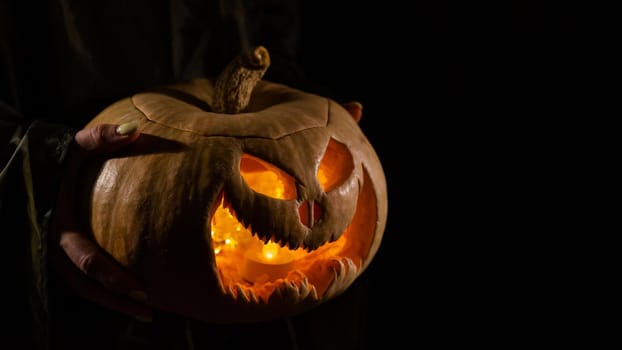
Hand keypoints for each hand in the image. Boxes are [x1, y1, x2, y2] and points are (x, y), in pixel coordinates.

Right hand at [49, 122, 151, 320]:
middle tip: (150, 310)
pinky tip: (126, 292)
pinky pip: (80, 277)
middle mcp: (53, 245)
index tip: (142, 290)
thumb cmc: (53, 155)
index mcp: (57, 225)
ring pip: (81, 287)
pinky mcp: (60, 252)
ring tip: (145, 310)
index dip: (113, 278)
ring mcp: (54, 252)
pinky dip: (102, 289)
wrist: (26, 164)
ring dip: (110, 301)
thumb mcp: (74, 144)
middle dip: (116, 300)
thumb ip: (99, 136)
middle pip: (85, 285)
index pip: (86, 260)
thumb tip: (133, 130)